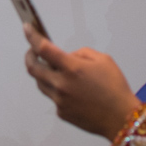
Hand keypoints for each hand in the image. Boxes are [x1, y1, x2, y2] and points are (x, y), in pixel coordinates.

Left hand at [23, 26, 143, 139]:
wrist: (120, 117)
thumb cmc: (115, 87)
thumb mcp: (103, 60)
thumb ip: (81, 54)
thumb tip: (67, 57)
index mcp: (72, 68)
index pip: (43, 49)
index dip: (32, 37)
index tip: (26, 28)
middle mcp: (61, 84)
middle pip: (33, 68)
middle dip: (29, 55)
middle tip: (32, 50)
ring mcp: (59, 100)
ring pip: (40, 83)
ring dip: (41, 73)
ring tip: (52, 68)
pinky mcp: (61, 112)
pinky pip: (52, 97)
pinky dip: (56, 89)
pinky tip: (71, 89)